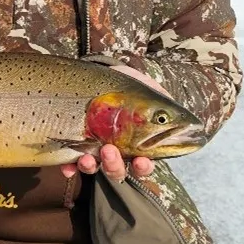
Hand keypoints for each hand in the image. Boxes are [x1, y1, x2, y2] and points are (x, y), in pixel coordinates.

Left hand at [59, 63, 166, 182]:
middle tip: (109, 150)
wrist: (101, 73)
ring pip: (94, 168)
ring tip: (86, 157)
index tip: (141, 161)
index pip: (143, 165)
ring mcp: (93, 150)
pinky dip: (68, 167)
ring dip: (91, 167)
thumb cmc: (128, 85)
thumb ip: (161, 102)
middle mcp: (116, 152)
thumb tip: (176, 111)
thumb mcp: (146, 89)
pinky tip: (66, 166)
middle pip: (117, 170)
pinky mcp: (73, 144)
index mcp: (136, 144)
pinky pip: (69, 162)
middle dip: (114, 165)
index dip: (143, 168)